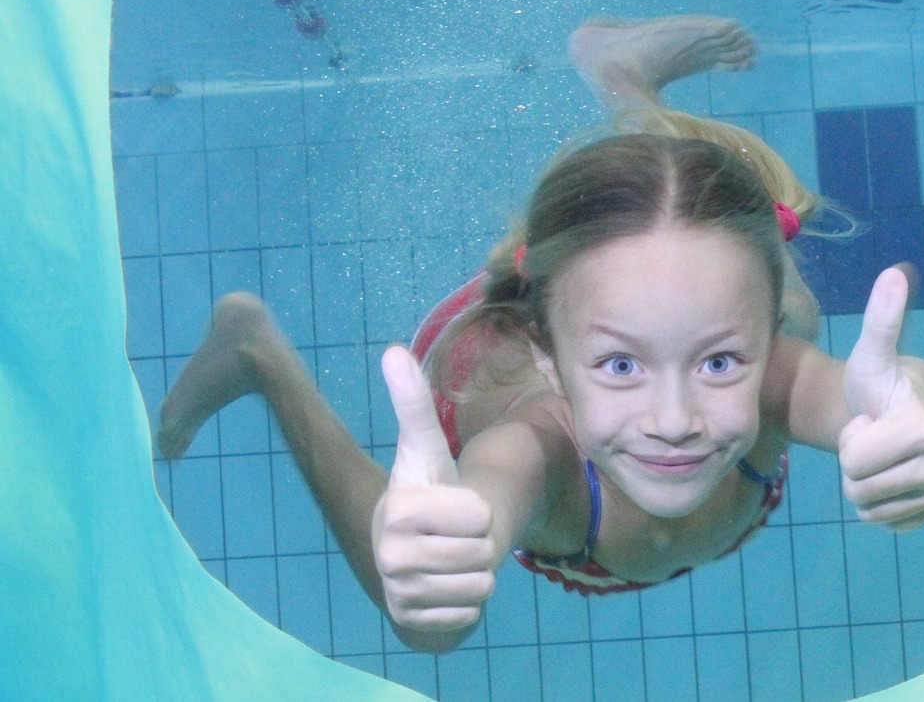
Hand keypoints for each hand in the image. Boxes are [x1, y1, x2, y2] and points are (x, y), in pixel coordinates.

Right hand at [372, 345, 495, 632]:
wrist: (414, 553)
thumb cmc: (428, 495)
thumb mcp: (425, 450)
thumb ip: (412, 404)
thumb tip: (393, 351)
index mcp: (396, 509)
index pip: (480, 517)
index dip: (478, 512)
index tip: (452, 508)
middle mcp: (388, 555)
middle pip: (481, 555)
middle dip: (479, 547)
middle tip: (454, 539)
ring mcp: (397, 595)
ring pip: (480, 587)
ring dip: (475, 576)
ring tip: (450, 562)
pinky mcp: (411, 626)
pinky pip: (471, 616)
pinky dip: (467, 605)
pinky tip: (445, 591)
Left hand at [840, 266, 923, 530]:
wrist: (902, 411)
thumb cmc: (879, 383)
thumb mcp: (871, 353)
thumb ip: (882, 318)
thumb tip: (895, 272)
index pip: (853, 462)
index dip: (851, 439)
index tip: (873, 418)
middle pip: (859, 490)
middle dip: (855, 464)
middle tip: (875, 437)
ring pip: (870, 510)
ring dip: (864, 484)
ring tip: (883, 454)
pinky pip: (886, 523)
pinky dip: (880, 504)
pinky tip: (892, 475)